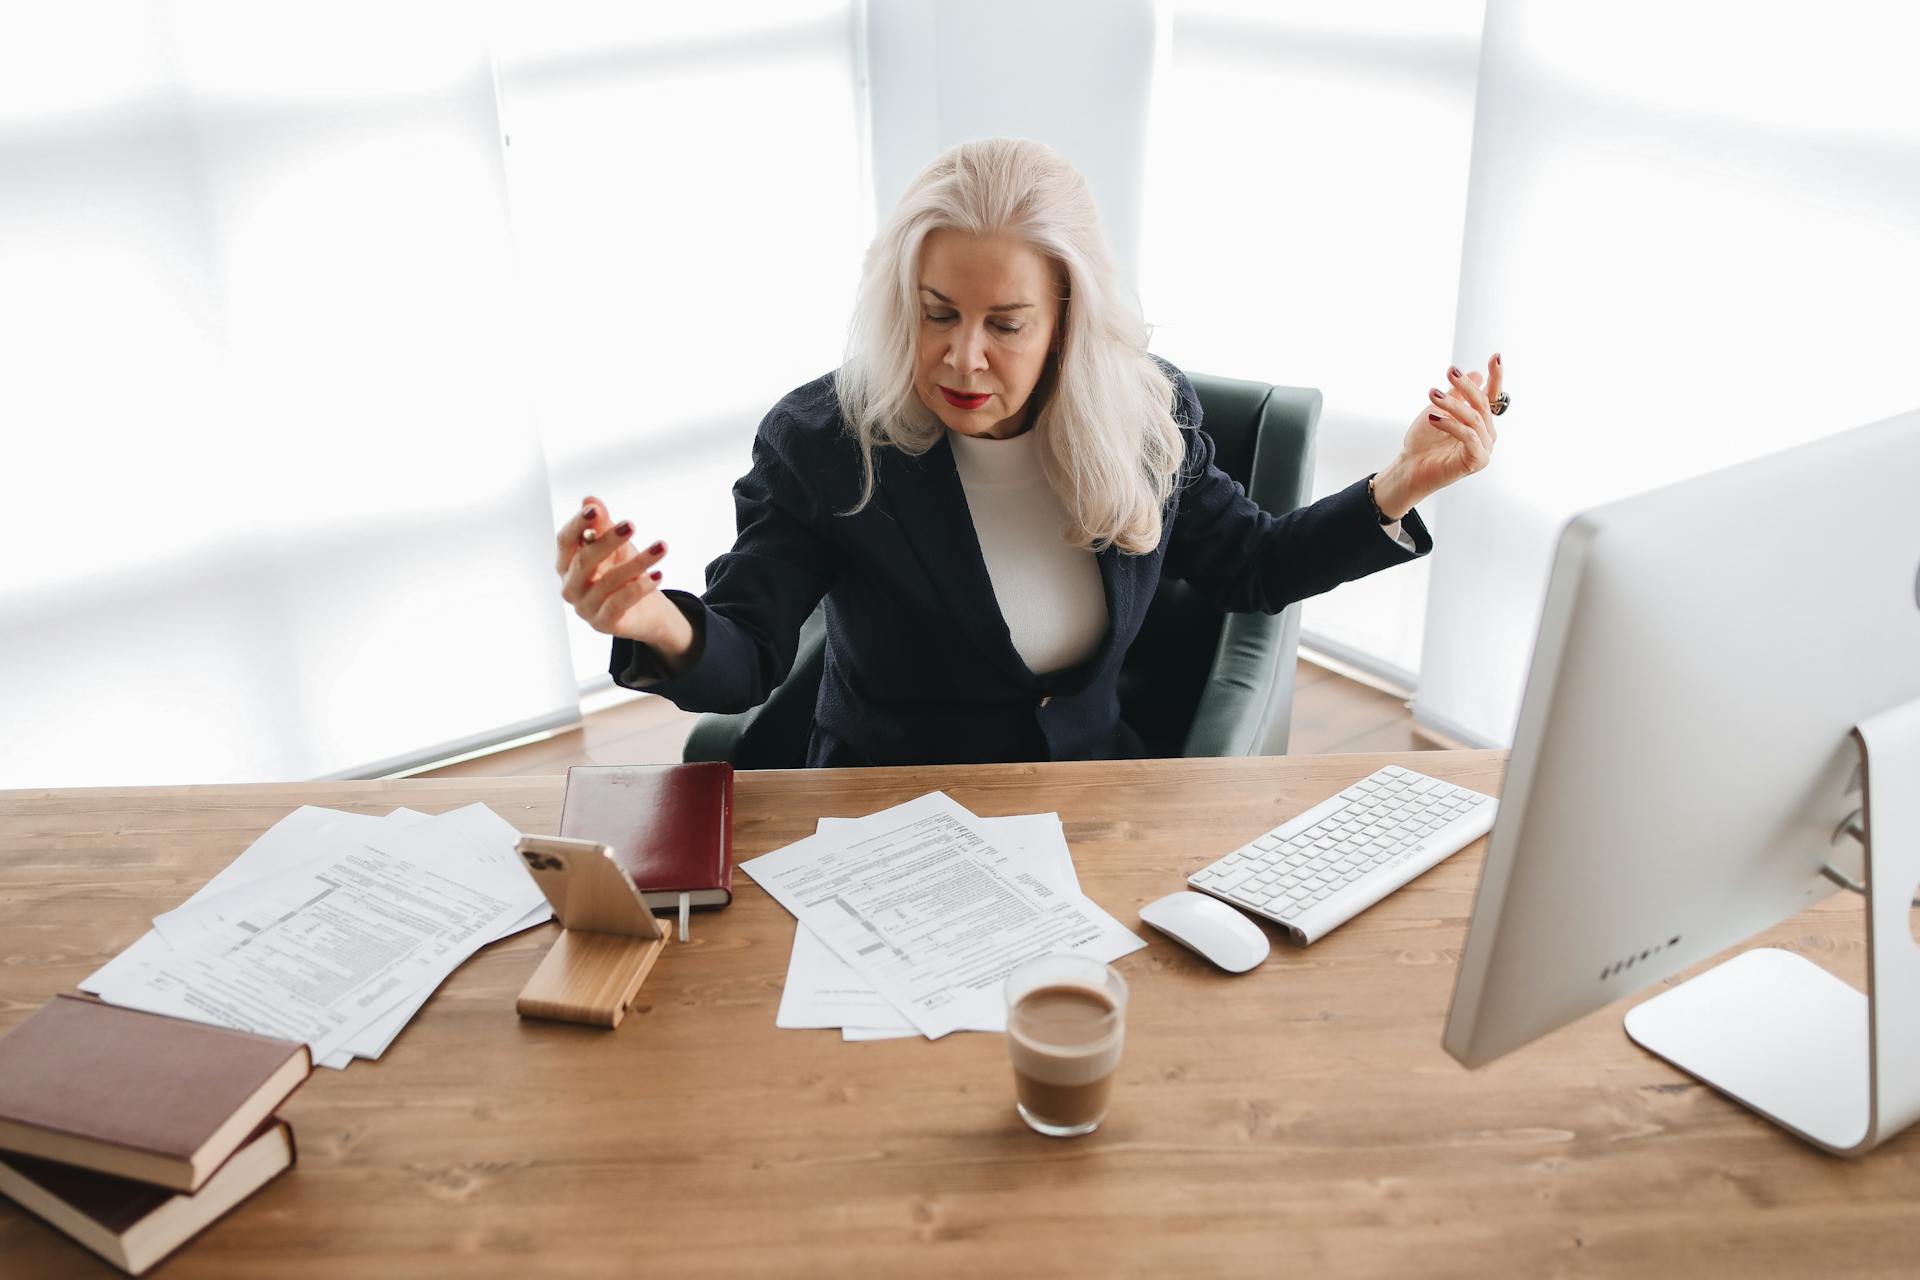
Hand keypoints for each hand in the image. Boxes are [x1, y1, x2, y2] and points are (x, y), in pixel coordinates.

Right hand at [555, 495, 691, 660]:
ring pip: (609, 581)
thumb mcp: (617, 545)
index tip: (595, 509)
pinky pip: (621, 602)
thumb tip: (590, 499)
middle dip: (608, 540)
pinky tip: (659, 574)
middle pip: (585, 559)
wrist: (645, 611)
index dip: (577, 524)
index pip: (565, 540)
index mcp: (566, 564)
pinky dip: (641, 587)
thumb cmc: (624, 571)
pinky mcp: (603, 623)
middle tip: (631, 525)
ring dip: (638, 561)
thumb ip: (603, 524)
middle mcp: (570, 587)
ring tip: (662, 547)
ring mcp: (584, 608)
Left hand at [1371, 353, 1504, 517]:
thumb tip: (1476, 374)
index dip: (1496, 377)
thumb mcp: (1438, 410)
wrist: (1409, 468)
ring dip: (1452, 404)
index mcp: (1480, 422)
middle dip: (1466, 386)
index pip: (1492, 396)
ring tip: (1432, 394)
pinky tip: (1432, 417)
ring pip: (1473, 418)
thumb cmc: (1423, 442)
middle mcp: (1487, 434)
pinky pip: (1468, 436)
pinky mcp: (1477, 461)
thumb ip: (1456, 395)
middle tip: (1450, 371)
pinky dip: (1450, 424)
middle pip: (1482, 404)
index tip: (1496, 356)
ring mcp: (1484, 449)